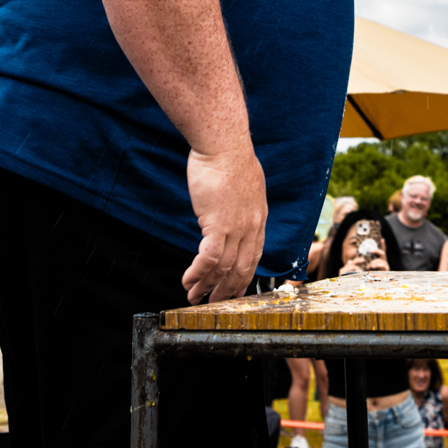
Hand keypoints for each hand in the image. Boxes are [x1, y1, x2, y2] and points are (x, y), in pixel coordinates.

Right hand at [182, 147, 266, 304]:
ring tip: (194, 296)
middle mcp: (251, 227)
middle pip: (242, 268)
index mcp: (259, 218)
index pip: (255, 255)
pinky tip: (187, 280)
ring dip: (207, 285)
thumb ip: (242, 202)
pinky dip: (197, 273)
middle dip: (227, 289)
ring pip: (224, 268)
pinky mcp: (218, 224)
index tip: (236, 288)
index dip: (245, 276)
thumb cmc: (230, 157)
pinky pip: (209, 258)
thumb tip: (231, 207)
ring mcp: (236, 227)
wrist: (223, 146)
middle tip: (214, 301)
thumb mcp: (245, 183)